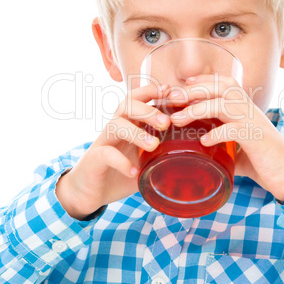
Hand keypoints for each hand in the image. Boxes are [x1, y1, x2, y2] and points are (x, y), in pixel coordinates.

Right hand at [56, 83, 171, 219]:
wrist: (90, 192)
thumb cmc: (120, 172)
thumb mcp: (144, 161)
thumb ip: (162, 155)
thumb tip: (193, 157)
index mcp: (129, 124)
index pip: (138, 99)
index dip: (152, 91)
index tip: (170, 91)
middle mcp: (115, 128)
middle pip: (127, 105)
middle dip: (148, 110)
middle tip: (166, 123)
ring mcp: (103, 142)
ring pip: (116, 125)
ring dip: (136, 133)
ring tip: (153, 146)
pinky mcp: (94, 159)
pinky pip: (106, 154)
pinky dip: (122, 162)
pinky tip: (134, 171)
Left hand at [167, 75, 283, 201]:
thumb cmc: (265, 160)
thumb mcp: (239, 148)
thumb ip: (222, 144)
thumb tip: (200, 150)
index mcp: (246, 108)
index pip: (226, 83)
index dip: (205, 80)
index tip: (184, 82)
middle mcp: (250, 110)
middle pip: (222, 88)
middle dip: (194, 90)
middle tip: (172, 97)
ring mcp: (254, 123)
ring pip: (224, 105)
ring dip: (198, 109)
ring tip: (178, 119)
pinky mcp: (257, 138)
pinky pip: (234, 129)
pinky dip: (216, 133)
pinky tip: (203, 142)